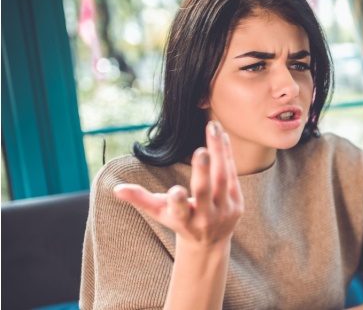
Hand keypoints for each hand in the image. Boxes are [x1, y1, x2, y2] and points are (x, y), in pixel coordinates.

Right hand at [115, 121, 243, 246]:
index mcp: (183, 220)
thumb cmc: (180, 221)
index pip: (180, 212)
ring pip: (222, 179)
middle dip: (202, 173)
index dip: (178, 202)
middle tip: (201, 151)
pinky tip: (222, 135)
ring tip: (212, 127)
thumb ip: (141, 199)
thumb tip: (117, 189)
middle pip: (204, 192)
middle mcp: (206, 217)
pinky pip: (232, 175)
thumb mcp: (160, 213)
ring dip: (219, 152)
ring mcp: (224, 211)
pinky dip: (227, 155)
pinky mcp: (238, 203)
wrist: (211, 242)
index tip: (176, 190)